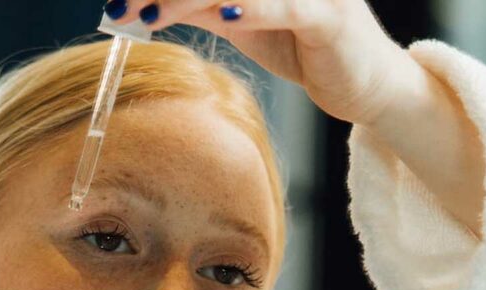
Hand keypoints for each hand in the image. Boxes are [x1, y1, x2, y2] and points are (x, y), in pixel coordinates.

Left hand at [106, 0, 411, 125]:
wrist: (366, 85)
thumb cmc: (305, 49)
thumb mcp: (245, 24)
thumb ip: (206, 8)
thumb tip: (151, 3)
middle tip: (120, 4)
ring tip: (146, 12)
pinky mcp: (329, 16)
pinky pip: (283, 7)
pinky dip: (251, 9)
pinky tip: (220, 14)